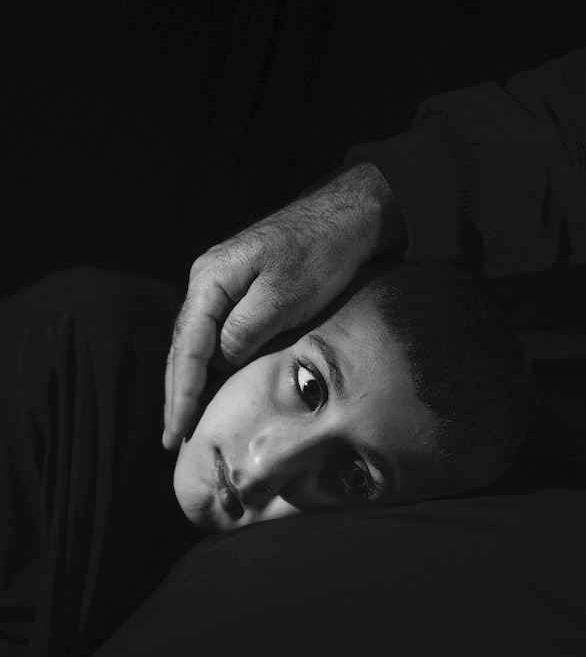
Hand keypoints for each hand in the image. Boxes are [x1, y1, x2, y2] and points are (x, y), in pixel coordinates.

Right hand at [162, 162, 405, 450]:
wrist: (344, 217)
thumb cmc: (318, 254)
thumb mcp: (283, 297)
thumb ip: (244, 333)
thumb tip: (218, 366)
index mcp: (210, 280)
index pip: (187, 348)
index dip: (182, 393)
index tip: (178, 429)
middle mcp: (205, 281)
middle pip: (182, 348)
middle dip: (176, 395)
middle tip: (170, 439)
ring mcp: (219, 285)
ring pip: (193, 344)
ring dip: (187, 384)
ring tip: (181, 423)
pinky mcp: (236, 291)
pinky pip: (211, 336)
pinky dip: (205, 366)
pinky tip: (206, 388)